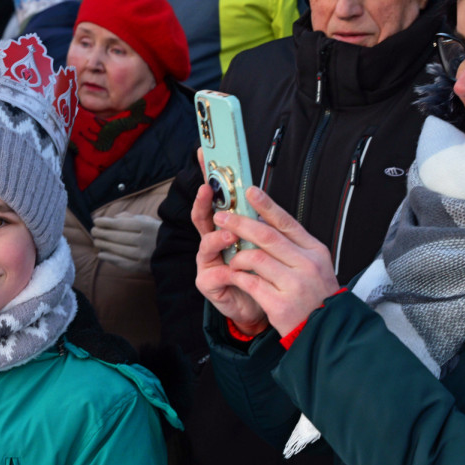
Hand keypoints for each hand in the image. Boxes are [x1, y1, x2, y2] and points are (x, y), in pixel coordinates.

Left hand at [91, 212, 160, 271]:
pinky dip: (110, 258)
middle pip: (118, 237)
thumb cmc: (159, 233)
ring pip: (118, 250)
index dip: (106, 223)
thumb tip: (114, 218)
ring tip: (95, 241)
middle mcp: (145, 241)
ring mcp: (144, 255)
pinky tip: (101, 254)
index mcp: (147, 227)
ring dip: (104, 245)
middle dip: (102, 233)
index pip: (121, 224)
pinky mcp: (142, 267)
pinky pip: (123, 263)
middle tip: (93, 231)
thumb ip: (131, 218)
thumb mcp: (149, 221)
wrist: (178, 253)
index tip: (96, 221)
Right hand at [193, 182, 267, 335]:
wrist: (261, 306)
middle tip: (207, 190)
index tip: (204, 157)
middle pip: (202, 217)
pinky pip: (214, 274)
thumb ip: (257, 223)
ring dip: (218, 238)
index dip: (209, 179)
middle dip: (202, 202)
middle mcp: (213, 242)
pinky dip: (227, 272)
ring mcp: (208, 261)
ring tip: (232, 235)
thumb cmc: (262, 273)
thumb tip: (259, 194)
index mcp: (226, 229)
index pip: (216, 200)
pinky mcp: (208, 283)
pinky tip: (235, 272)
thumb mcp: (262, 244)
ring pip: (206, 244)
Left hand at [214, 187, 339, 336]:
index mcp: (315, 252)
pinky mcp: (280, 304)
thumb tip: (265, 222)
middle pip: (267, 236)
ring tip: (234, 260)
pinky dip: (239, 277)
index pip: (287, 223)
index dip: (266, 205)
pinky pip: (250, 282)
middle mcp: (307, 265)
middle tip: (221, 217)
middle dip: (239, 223)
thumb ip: (293, 247)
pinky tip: (236, 276)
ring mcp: (295, 285)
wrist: (328, 334)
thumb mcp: (315, 267)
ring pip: (255, 258)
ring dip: (238, 256)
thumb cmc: (316, 297)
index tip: (250, 191)